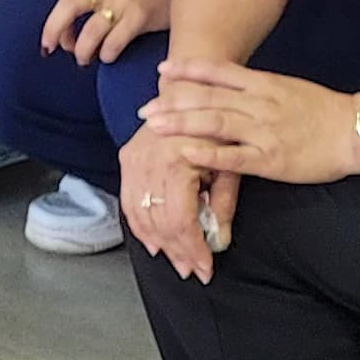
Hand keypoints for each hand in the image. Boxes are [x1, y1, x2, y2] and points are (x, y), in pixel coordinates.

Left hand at [41, 0, 175, 63]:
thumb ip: (90, 6)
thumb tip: (67, 39)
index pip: (65, 2)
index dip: (52, 25)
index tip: (49, 44)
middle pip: (70, 9)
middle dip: (56, 32)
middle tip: (55, 51)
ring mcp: (124, 2)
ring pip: (91, 32)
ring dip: (83, 51)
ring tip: (85, 59)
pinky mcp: (141, 17)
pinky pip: (115, 42)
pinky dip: (106, 54)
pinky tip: (108, 56)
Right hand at [119, 118, 234, 280]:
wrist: (193, 90)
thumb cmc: (219, 126)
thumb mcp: (231, 163)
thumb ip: (224, 203)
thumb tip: (219, 240)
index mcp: (176, 162)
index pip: (180, 222)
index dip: (193, 250)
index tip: (205, 269)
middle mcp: (149, 161)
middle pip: (159, 224)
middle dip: (177, 252)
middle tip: (192, 270)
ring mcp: (134, 159)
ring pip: (140, 216)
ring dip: (158, 243)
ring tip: (176, 260)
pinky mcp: (127, 157)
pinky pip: (128, 201)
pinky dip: (140, 225)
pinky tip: (154, 241)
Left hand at [145, 60, 359, 186]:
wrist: (356, 130)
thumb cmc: (324, 111)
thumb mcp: (288, 88)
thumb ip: (259, 88)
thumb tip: (230, 87)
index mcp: (264, 84)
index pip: (219, 72)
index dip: (188, 70)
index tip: (162, 69)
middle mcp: (259, 103)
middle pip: (208, 99)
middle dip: (173, 102)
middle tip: (145, 108)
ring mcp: (264, 130)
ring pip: (215, 124)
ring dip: (181, 124)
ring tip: (154, 126)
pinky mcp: (271, 158)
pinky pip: (234, 157)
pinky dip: (208, 155)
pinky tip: (186, 154)